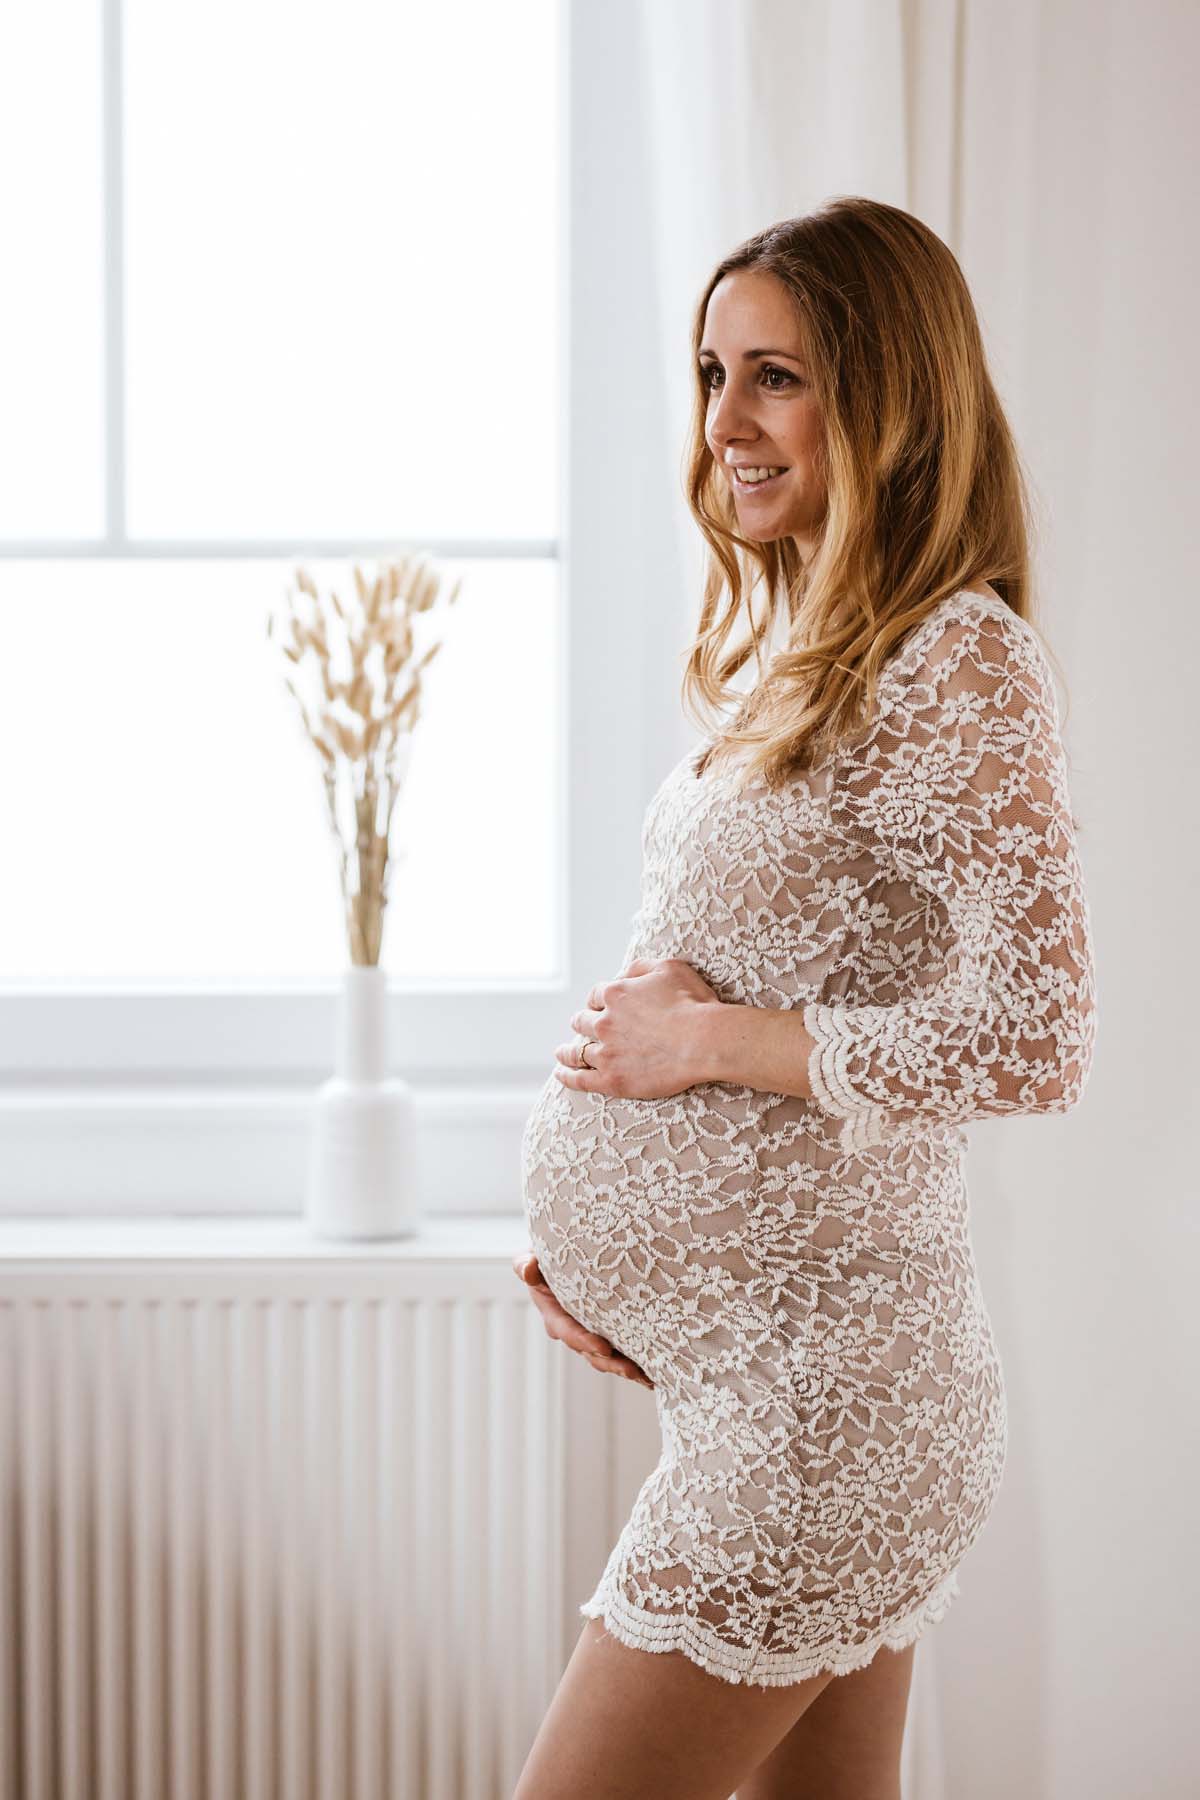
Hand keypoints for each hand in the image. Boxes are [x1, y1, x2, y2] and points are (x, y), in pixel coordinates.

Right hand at [512, 1250, 653, 1388]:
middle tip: (633, 1370)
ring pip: (608, 1358)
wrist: (567, 1256)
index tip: (604, 1347)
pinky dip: (636, 1362)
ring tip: (648, 1377)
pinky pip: (622, 1351)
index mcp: (554, 1314)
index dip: (585, 1341)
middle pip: (591, 1352)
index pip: (569, 1331)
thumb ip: (527, 1264)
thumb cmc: (549, 1255)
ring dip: (626, 1368)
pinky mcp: (610, 1332)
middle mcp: (572, 1329)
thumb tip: (527, 1270)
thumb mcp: (534, 1258)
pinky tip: (654, 1373)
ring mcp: (592, 1333)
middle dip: (611, 1363)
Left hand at [553, 956, 723, 1099]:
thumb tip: (623, 972)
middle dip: (582, 1023)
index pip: (596, 995)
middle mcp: (604, 1022)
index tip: (599, 1006)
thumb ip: (640, 967)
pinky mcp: (612, 1079)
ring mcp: (606, 1052)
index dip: (598, 1000)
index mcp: (615, 994)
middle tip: (582, 1028)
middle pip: (582, 1022)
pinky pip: (580, 1079)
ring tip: (561, 1054)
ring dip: (567, 1051)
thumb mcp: (669, 968)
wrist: (703, 1041)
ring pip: (576, 1051)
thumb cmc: (692, 1003)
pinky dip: (567, 1076)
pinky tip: (560, 1074)